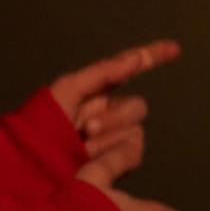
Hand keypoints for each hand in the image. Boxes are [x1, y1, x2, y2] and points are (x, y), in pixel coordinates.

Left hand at [49, 40, 179, 163]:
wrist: (34, 162)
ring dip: (110, 137)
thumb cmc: (43, 124)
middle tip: (88, 127)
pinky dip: (114, 151)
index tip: (174, 48)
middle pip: (136, 107)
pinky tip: (91, 157)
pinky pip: (134, 150)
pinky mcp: (117, 162)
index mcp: (95, 91)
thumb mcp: (68, 90)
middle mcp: (108, 113)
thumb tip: (135, 57)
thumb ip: (104, 72)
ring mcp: (114, 138)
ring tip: (83, 145)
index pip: (130, 70)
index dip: (152, 57)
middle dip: (116, 117)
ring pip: (136, 130)